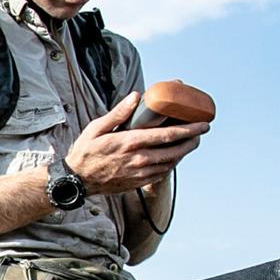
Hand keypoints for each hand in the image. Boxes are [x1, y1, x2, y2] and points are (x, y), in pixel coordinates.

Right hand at [65, 90, 207, 194]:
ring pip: (171, 162)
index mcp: (130, 142)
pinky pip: (161, 174)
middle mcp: (138, 159)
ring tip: (190, 143)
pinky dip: (171, 164)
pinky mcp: (137, 183)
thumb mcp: (97, 128)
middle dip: (192, 140)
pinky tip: (173, 157)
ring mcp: (139, 173)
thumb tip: (136, 96)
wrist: (76, 181)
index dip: (189, 129)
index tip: (202, 124)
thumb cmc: (85, 152)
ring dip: (183, 152)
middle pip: (175, 150)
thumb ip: (119, 112)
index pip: (167, 135)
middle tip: (201, 132)